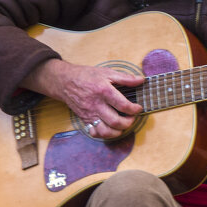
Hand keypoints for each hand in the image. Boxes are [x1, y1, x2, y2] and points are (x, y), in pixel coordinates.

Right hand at [23, 59, 143, 137]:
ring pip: (105, 131)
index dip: (134, 109)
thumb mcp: (107, 72)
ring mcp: (90, 114)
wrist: (65, 81)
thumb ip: (125, 78)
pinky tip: (110, 129)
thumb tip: (141, 80)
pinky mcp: (85, 119)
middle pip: (115, 122)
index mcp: (104, 91)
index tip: (138, 108)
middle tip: (132, 118)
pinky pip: (94, 133)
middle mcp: (96, 105)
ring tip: (123, 126)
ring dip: (117, 132)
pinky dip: (104, 135)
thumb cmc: (87, 76)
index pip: (123, 105)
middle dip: (128, 123)